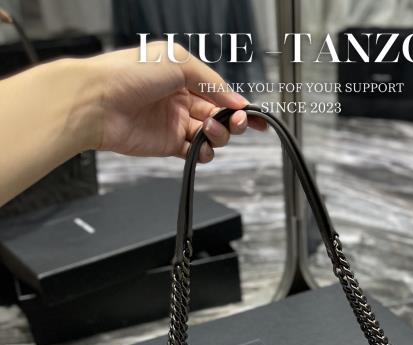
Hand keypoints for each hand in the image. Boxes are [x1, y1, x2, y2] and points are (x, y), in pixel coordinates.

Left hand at [85, 42, 263, 161]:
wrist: (98, 102)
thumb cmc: (130, 73)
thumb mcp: (178, 62)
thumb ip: (211, 81)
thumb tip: (235, 100)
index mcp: (184, 76)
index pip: (220, 93)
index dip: (239, 106)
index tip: (254, 117)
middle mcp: (180, 100)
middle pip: (219, 116)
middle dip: (233, 122)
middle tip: (236, 123)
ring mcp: (174, 123)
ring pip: (210, 136)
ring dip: (217, 135)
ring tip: (207, 129)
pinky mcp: (167, 145)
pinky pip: (194, 153)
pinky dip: (203, 153)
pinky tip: (201, 147)